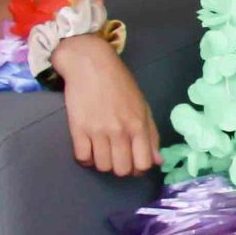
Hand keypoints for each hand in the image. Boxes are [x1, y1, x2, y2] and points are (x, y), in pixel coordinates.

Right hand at [56, 35, 159, 176]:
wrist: (91, 65)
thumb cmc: (120, 85)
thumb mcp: (142, 107)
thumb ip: (151, 135)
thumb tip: (157, 161)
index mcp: (139, 125)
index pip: (144, 163)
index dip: (139, 169)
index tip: (134, 163)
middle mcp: (120, 131)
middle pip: (122, 169)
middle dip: (121, 168)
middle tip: (117, 158)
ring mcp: (98, 131)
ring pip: (102, 166)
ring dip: (103, 163)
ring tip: (102, 151)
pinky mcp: (77, 129)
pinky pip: (82, 158)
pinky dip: (86, 158)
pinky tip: (88, 149)